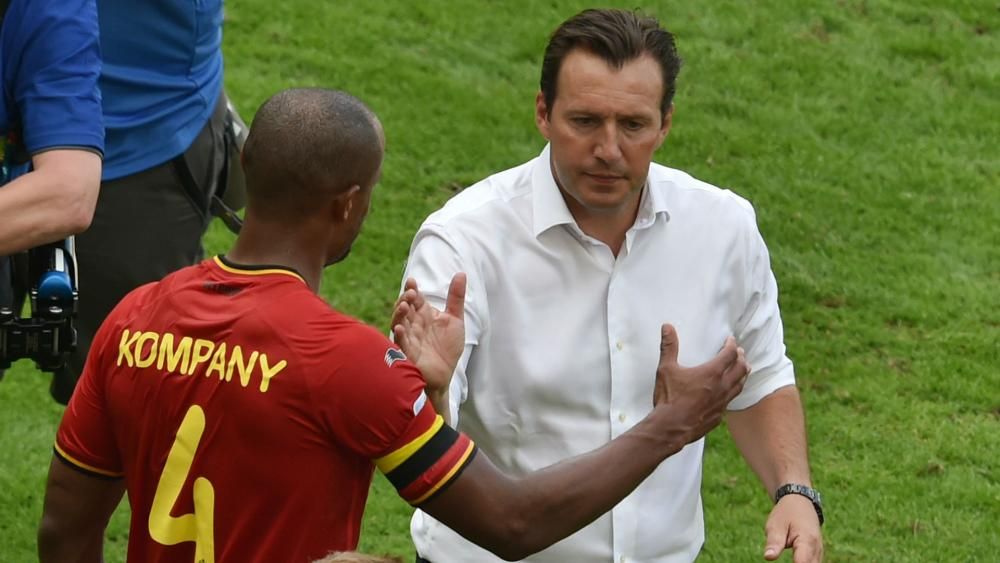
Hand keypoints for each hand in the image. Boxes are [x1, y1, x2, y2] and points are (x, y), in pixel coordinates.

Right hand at [391, 273, 466, 394]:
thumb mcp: (454, 319)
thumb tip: (461, 273)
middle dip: (405, 299)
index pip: (415, 298)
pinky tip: (399, 328)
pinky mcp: (408, 353)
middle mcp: (413, 324)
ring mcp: (409, 338)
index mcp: (423, 314)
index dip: (411, 289)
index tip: (412, 282)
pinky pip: (400, 344)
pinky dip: (398, 335)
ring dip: (399, 314)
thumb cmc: (448, 347)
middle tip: (411, 293)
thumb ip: (456, 297)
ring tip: (404, 305)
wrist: (446, 373)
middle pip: (405, 308)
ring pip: (399, 323)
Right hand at [653, 324, 748, 442]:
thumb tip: (667, 327)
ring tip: (743, 370)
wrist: (671, 428)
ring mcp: (722, 402)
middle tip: (740, 353)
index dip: (731, 345)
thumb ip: (669, 347)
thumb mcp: (666, 369)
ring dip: (743, 375)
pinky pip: (730, 401)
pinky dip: (732, 393)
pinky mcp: (718, 415)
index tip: (730, 340)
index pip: (729, 354)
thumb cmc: (669, 398)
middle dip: (741, 358)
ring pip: (740, 386)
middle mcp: (721, 387)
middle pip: (741, 369)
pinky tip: (728, 394)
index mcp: (711, 373)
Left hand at [764, 494, 823, 561]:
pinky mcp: (816, 556)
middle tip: (785, 560)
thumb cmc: (786, 513)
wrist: (800, 502)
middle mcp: (817, 550)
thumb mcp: (775, 525)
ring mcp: (819, 554)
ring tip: (790, 560)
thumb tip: (768, 557)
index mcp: (807, 541)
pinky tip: (794, 562)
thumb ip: (774, 542)